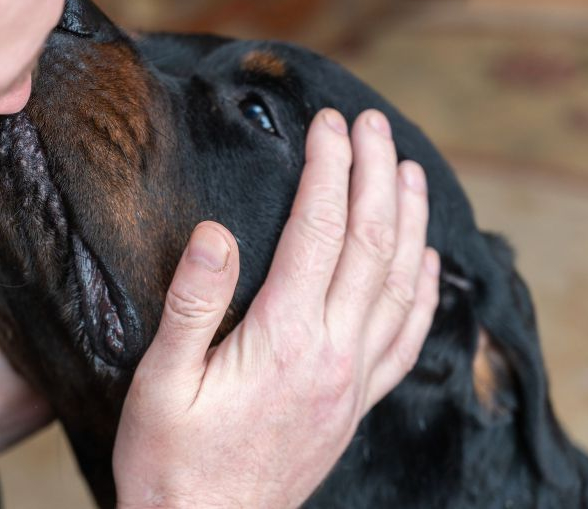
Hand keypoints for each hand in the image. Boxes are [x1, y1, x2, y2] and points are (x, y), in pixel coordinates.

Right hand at [113, 109, 439, 508]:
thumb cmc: (173, 461)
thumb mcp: (161, 381)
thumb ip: (191, 303)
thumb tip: (215, 232)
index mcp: (284, 339)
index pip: (318, 231)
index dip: (327, 169)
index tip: (327, 125)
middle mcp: (332, 354)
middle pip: (370, 244)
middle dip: (375, 175)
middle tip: (372, 125)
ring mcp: (353, 380)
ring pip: (400, 284)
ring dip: (409, 220)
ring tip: (409, 170)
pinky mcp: (356, 402)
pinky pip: (407, 337)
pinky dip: (423, 291)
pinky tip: (426, 261)